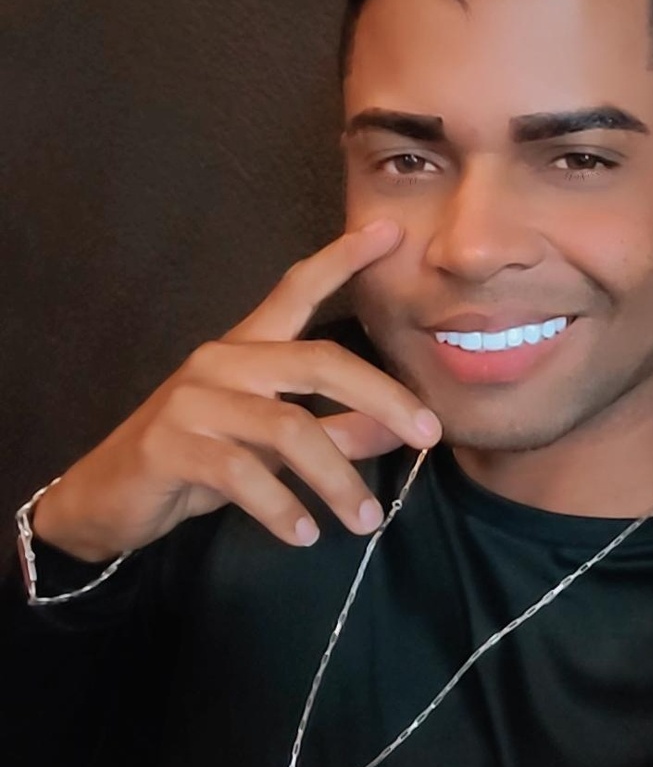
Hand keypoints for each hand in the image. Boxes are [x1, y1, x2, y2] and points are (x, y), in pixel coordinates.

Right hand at [33, 220, 441, 561]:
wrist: (108, 496)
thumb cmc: (202, 459)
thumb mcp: (275, 443)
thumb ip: (337, 430)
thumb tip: (398, 429)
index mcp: (249, 347)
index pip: (298, 288)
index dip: (343, 258)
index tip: (390, 232)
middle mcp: (223, 360)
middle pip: (319, 361)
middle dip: (384, 396)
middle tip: (430, 435)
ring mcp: (194, 399)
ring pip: (289, 428)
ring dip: (336, 478)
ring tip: (365, 518)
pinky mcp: (170, 444)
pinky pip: (243, 474)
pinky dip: (282, 508)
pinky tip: (306, 534)